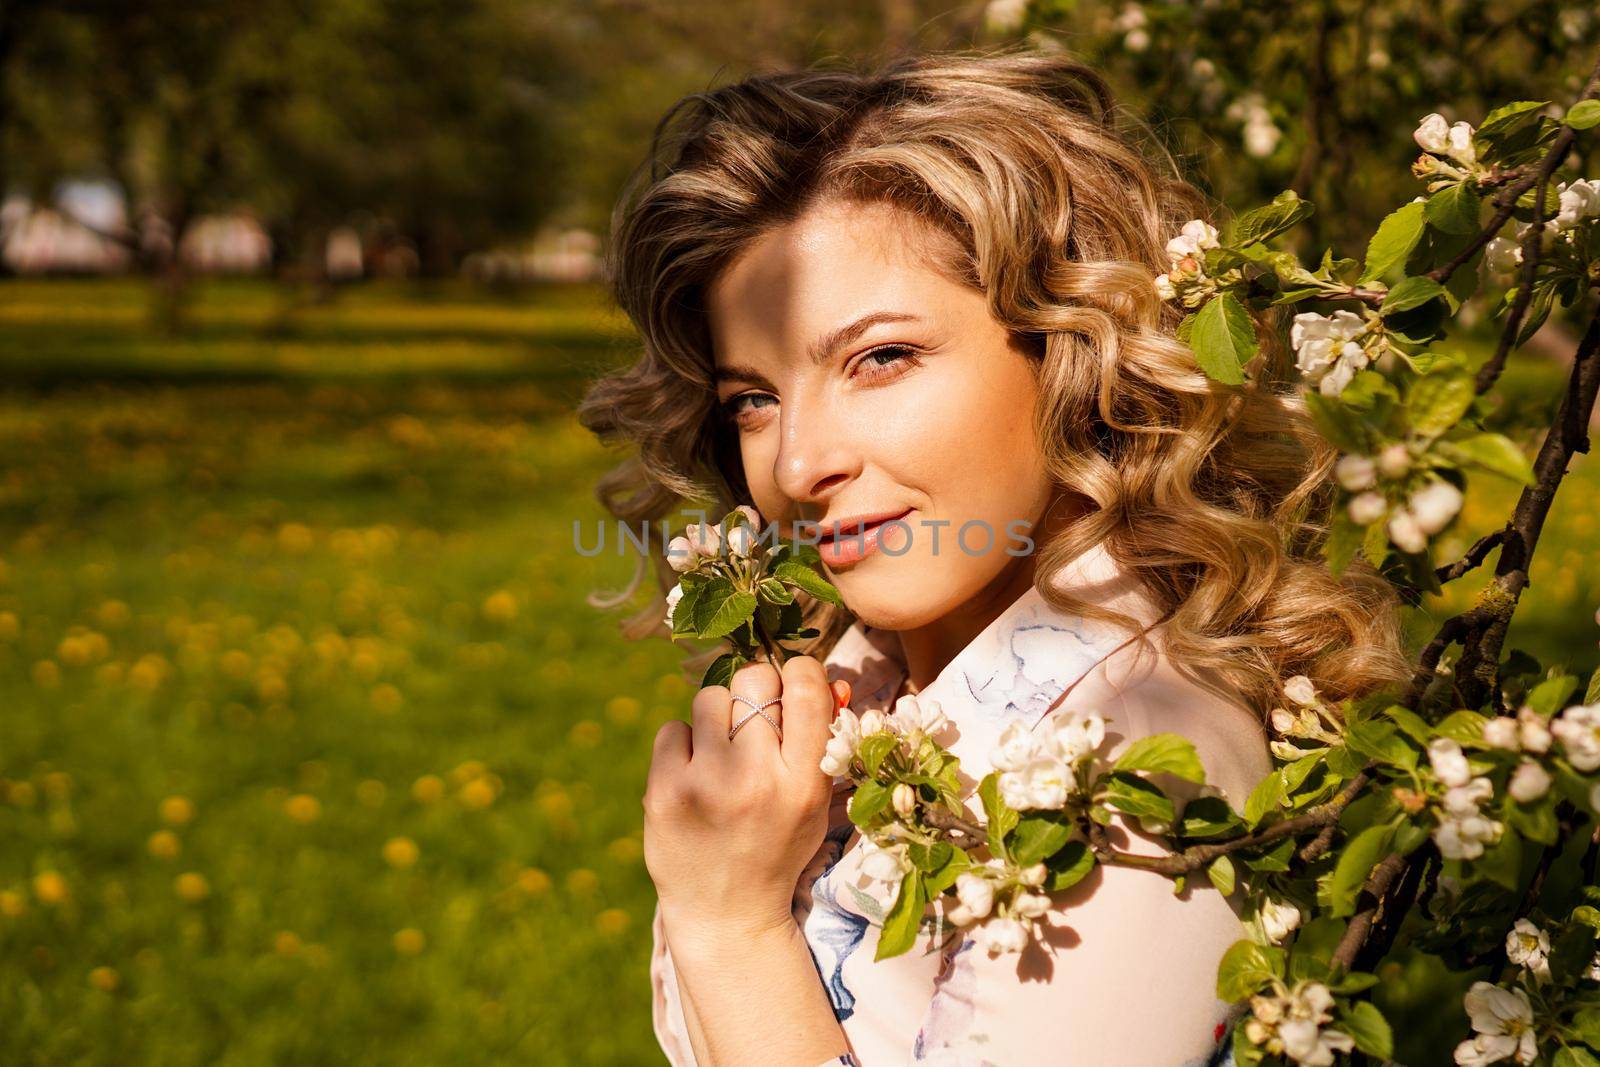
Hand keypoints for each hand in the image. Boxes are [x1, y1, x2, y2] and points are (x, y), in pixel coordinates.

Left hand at [642, 653, 849, 942]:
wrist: (724, 914)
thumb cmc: (776, 846)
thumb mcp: (813, 802)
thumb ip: (822, 741)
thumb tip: (827, 678)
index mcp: (804, 784)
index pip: (806, 689)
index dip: (800, 672)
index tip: (792, 684)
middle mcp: (757, 780)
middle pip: (754, 680)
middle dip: (756, 691)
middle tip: (753, 721)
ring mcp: (706, 785)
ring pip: (710, 698)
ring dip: (718, 718)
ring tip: (721, 756)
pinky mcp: (664, 792)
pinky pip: (673, 729)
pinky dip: (683, 746)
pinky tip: (693, 778)